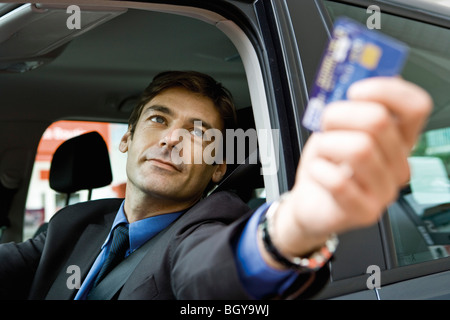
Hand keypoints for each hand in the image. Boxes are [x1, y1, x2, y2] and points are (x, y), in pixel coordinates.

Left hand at [263, 77, 431, 263]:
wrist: (311, 203)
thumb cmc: (326, 164)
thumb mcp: (337, 128)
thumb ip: (349, 104)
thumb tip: (355, 72)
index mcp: (398, 139)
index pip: (416, 106)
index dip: (385, 90)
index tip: (355, 90)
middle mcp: (398, 165)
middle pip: (379, 121)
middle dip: (340, 114)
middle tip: (326, 122)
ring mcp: (385, 191)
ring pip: (359, 149)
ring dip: (328, 144)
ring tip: (323, 151)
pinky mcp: (365, 211)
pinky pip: (339, 181)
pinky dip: (318, 170)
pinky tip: (318, 171)